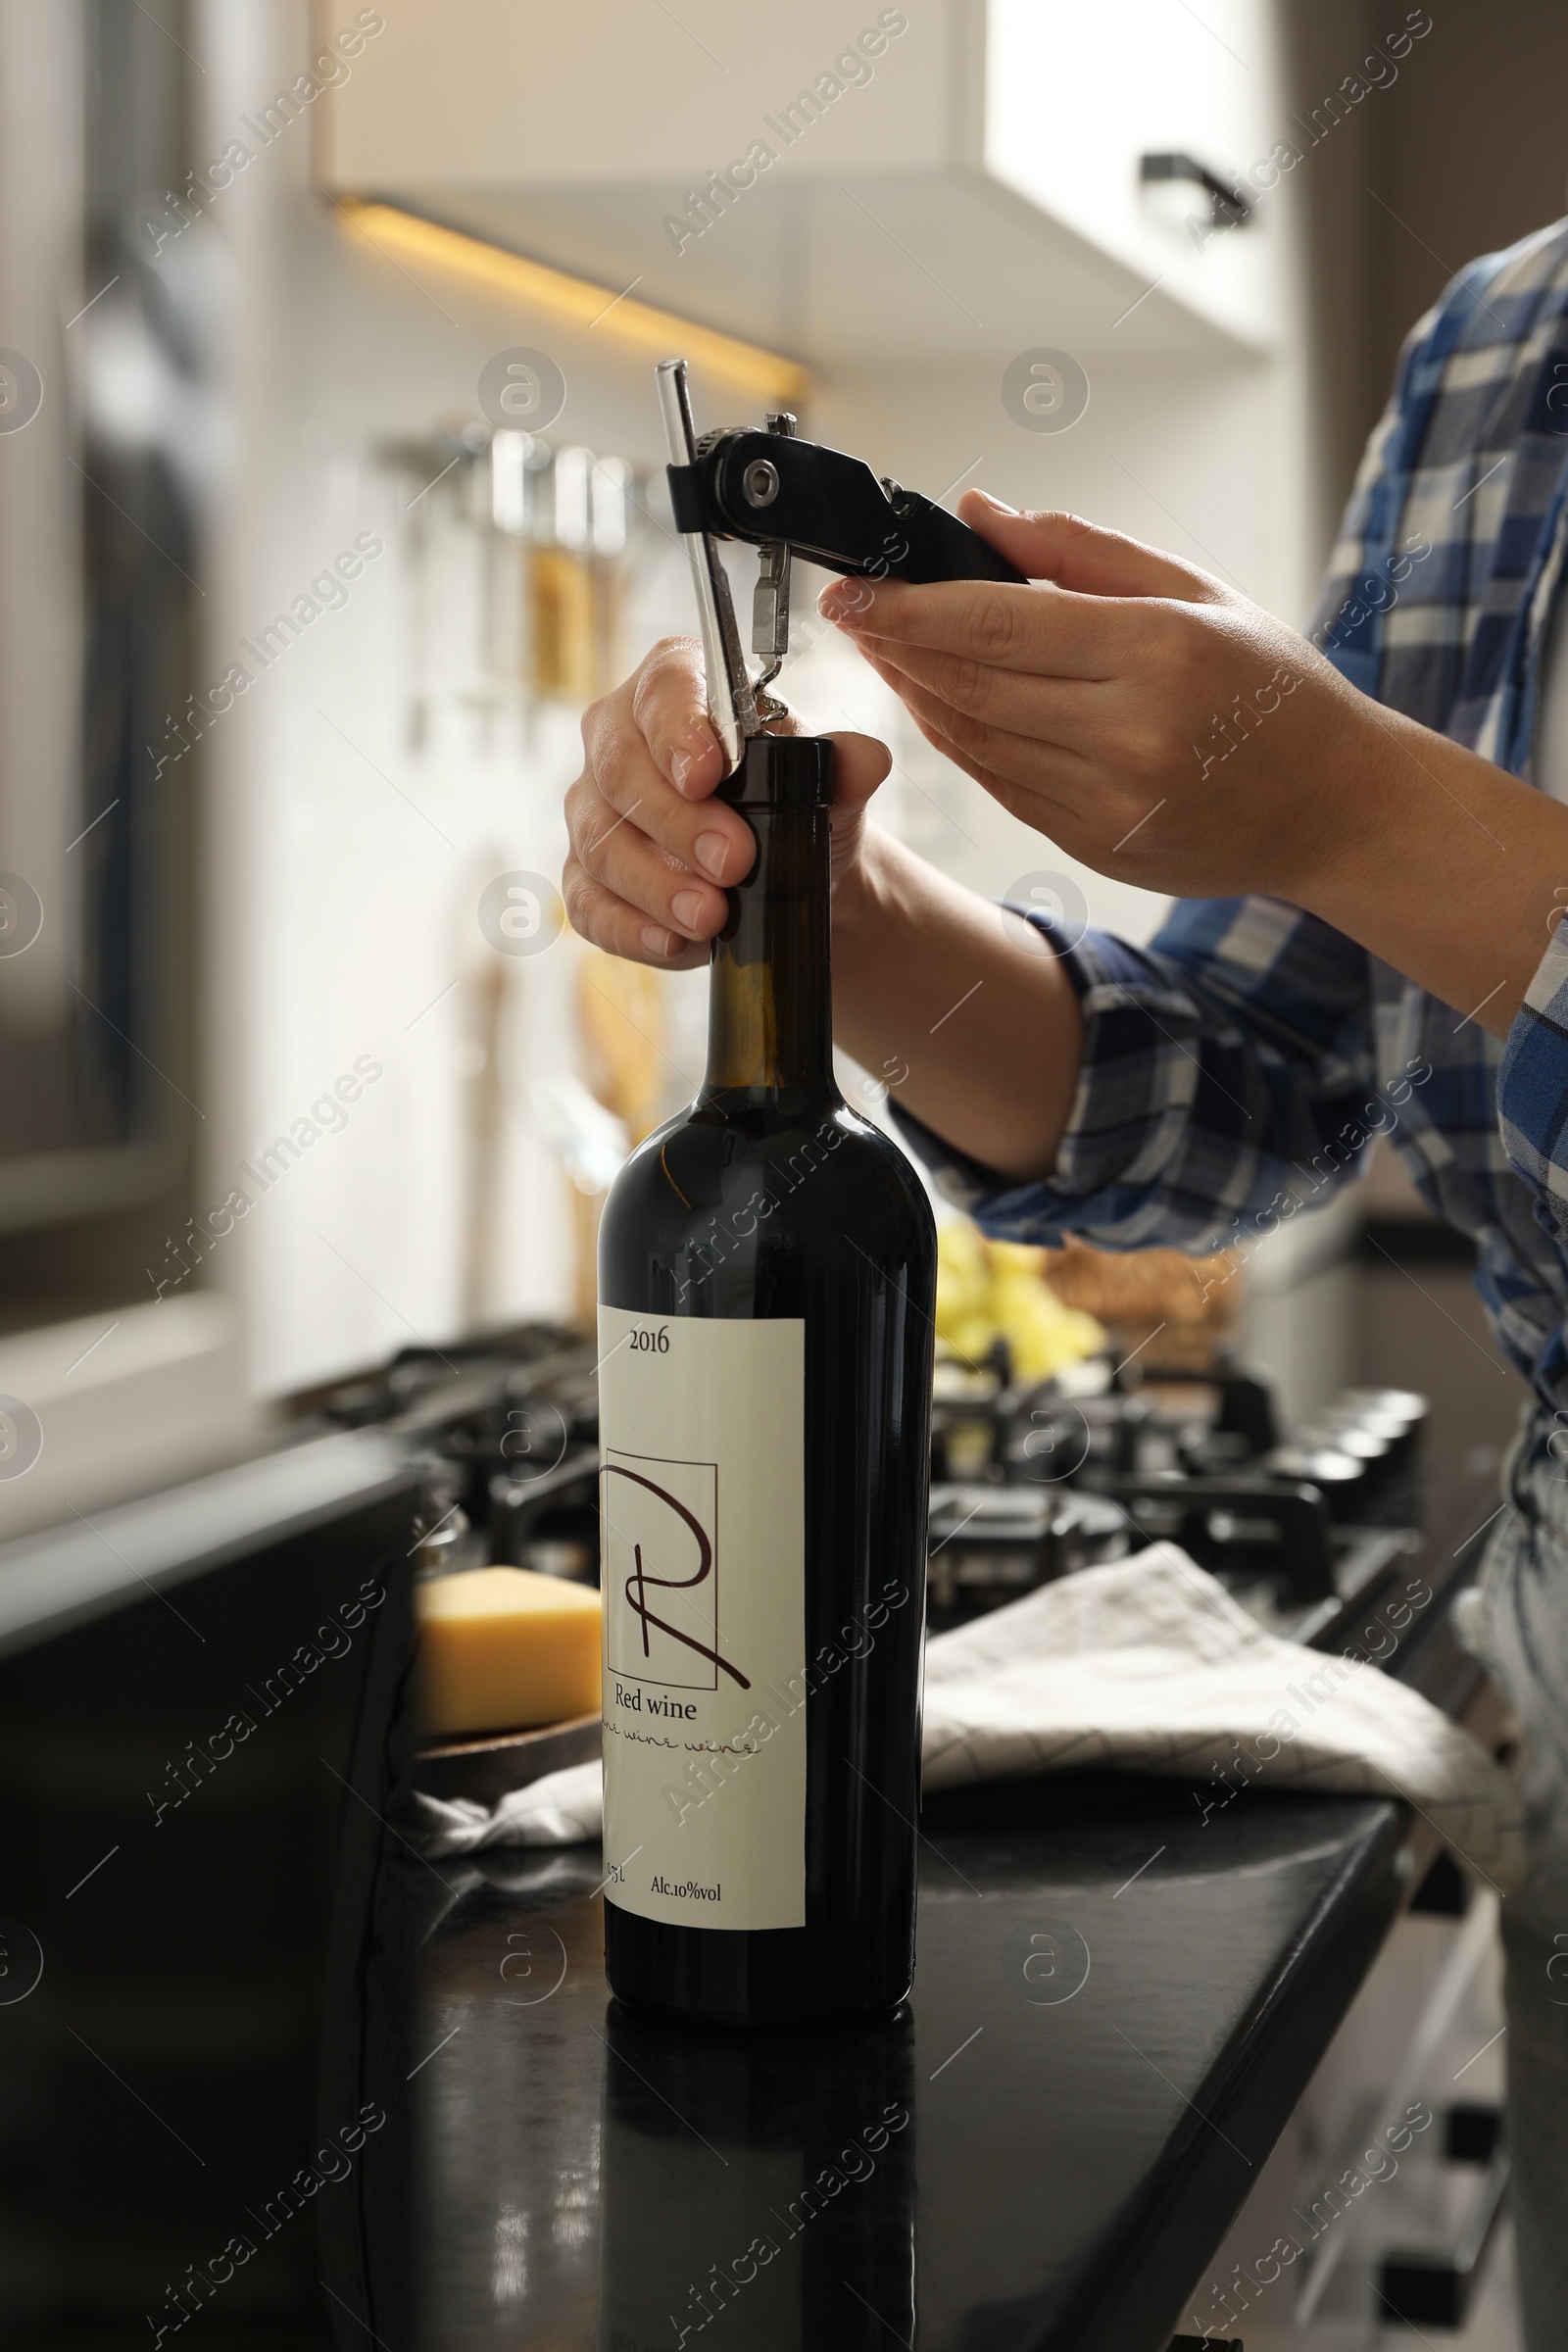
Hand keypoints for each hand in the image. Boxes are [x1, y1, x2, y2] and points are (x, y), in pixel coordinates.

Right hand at [564, 637, 891, 967]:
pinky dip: (631, 928)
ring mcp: (594, 811)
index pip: (662, 688)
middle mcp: (619, 740)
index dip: (676, 728)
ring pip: (600, 843)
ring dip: (656, 885)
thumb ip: (846, 767)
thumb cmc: (795, 806)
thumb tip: (867, 759)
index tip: (707, 774)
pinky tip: (675, 943)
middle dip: (677, 822)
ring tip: (712, 916)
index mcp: (676, 689)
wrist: (788, 875)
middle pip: (621, 770)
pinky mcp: (586, 878)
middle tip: (733, 861)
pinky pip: (589, 904)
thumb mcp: (830, 785)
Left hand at [819, 498, 1390, 907]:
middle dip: (897, 646)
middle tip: (852, 613)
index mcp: (1157, 652)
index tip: (852, 590)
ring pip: (973, 742)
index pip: (998, 624)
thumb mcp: (1199, 593)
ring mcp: (1108, 801)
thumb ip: (1082, 552)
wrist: (1337, 809)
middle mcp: (1128, 734)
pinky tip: (937, 704)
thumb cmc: (1275, 691)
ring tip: (885, 650)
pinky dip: (958, 742)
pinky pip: (1000, 786)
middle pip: (971, 685)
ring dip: (917, 694)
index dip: (910, 607)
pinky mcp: (1094, 845)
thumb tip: (980, 515)